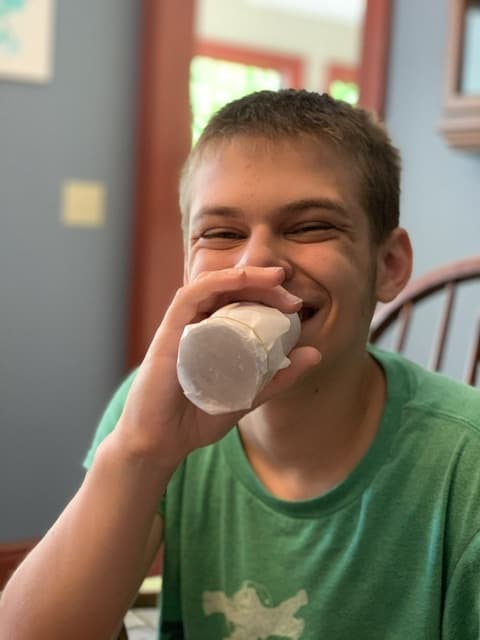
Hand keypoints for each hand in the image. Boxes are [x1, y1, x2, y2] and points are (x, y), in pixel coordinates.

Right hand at [116, 266, 320, 470]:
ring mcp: (182, 326)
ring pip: (213, 285)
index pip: (241, 301)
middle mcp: (196, 324)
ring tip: (276, 279)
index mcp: (213, 334)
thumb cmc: (198, 417)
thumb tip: (315, 353)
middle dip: (264, 284)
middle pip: (230, 290)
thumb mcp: (250, 395)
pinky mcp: (168, 331)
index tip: (297, 304)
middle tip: (293, 295)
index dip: (270, 295)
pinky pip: (190, 296)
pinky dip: (216, 283)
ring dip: (246, 277)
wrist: (161, 442)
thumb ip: (278, 377)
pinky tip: (241, 280)